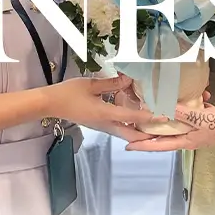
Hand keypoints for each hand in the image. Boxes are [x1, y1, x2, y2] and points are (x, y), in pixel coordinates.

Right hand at [46, 74, 163, 137]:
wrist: (51, 104)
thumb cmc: (69, 93)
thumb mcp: (91, 84)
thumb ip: (112, 83)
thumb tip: (129, 80)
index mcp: (104, 114)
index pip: (131, 117)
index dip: (149, 116)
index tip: (163, 117)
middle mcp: (105, 124)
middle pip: (131, 134)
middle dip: (147, 134)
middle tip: (162, 129)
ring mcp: (102, 127)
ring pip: (125, 133)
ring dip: (139, 131)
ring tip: (153, 125)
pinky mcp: (99, 125)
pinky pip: (118, 128)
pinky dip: (129, 125)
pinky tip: (135, 118)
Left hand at [124, 101, 214, 151]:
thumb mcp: (203, 119)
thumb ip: (183, 113)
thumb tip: (163, 109)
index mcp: (188, 140)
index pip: (160, 145)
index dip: (144, 146)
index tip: (128, 146)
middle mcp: (191, 136)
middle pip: (166, 134)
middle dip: (152, 128)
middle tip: (136, 121)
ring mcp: (200, 128)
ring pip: (179, 121)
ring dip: (171, 113)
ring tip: (160, 101)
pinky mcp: (208, 119)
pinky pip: (194, 112)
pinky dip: (191, 104)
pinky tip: (195, 94)